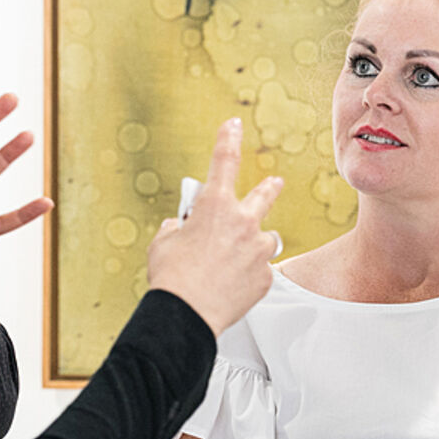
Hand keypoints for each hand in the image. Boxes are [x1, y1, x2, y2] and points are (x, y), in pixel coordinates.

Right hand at [147, 118, 281, 335]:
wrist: (187, 314)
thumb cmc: (172, 278)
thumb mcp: (163, 243)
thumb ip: (176, 228)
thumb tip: (181, 228)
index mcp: (215, 206)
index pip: (224, 161)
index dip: (229, 138)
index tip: (234, 125)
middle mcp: (243, 222)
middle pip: (264, 195)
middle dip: (270, 187)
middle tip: (275, 182)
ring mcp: (258, 250)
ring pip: (266, 239)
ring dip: (256, 243)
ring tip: (239, 259)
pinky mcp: (266, 276)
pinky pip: (262, 270)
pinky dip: (250, 275)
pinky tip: (234, 286)